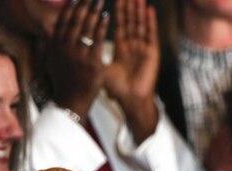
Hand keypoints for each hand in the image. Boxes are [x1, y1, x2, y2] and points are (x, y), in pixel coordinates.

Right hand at [47, 0, 108, 118]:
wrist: (71, 102)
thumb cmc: (64, 82)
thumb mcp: (52, 62)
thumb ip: (49, 46)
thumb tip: (46, 31)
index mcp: (55, 46)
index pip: (62, 22)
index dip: (70, 9)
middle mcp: (65, 48)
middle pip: (75, 21)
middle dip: (83, 6)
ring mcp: (78, 55)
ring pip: (86, 27)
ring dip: (93, 11)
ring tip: (100, 1)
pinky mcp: (92, 62)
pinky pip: (98, 39)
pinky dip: (102, 26)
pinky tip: (107, 16)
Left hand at [104, 0, 159, 141]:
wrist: (131, 100)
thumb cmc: (117, 88)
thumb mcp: (102, 67)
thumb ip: (95, 54)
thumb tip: (79, 45)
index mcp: (122, 48)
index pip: (120, 24)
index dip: (118, 10)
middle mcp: (133, 45)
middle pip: (131, 21)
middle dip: (129, 6)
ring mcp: (144, 48)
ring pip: (140, 24)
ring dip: (139, 10)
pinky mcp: (152, 53)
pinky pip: (151, 34)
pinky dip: (151, 22)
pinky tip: (149, 10)